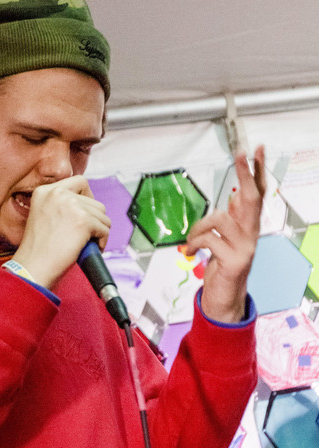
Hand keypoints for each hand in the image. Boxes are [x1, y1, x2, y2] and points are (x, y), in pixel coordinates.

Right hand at [11, 176, 110, 288]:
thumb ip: (61, 206)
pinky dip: (101, 242)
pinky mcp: (83, 220)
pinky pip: (104, 229)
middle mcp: (57, 193)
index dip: (87, 198)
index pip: (79, 181)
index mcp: (44, 191)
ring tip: (85, 243)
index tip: (85, 213)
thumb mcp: (43, 216)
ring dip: (98, 231)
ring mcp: (71, 205)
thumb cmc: (37, 250)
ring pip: (102, 215)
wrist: (33, 267)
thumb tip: (87, 206)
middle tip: (85, 235)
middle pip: (94, 201)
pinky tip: (88, 249)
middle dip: (94, 219)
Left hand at [184, 146, 266, 322]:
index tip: (256, 150)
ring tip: (191, 241)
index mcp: (247, 227)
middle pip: (251, 197)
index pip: (256, 194)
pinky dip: (194, 243)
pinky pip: (209, 239)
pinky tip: (190, 252)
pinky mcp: (234, 260)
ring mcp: (245, 247)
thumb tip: (233, 199)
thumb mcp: (225, 239)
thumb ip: (231, 220)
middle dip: (246, 173)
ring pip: (219, 218)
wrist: (224, 297)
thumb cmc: (222, 266)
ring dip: (198, 227)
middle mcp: (251, 234)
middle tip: (242, 152)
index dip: (256, 172)